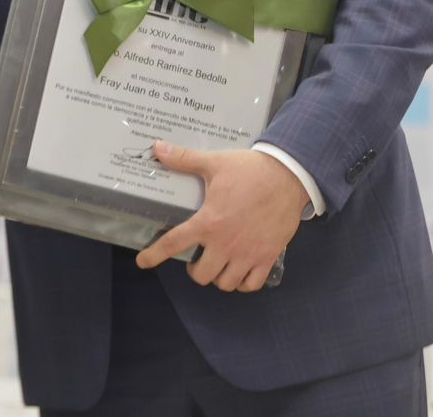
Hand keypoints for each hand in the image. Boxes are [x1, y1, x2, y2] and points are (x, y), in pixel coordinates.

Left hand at [136, 143, 309, 292]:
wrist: (288, 176)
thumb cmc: (250, 170)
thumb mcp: (214, 162)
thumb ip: (184, 159)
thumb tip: (158, 148)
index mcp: (209, 221)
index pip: (174, 243)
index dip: (155, 255)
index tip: (143, 261)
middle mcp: (226, 243)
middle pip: (202, 275)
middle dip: (196, 271)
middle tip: (198, 259)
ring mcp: (248, 253)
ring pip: (226, 283)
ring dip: (218, 277)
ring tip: (218, 265)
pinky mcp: (268, 257)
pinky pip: (251, 284)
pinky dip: (243, 283)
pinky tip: (240, 272)